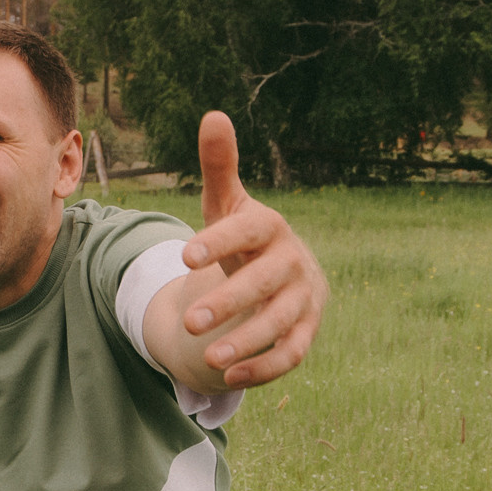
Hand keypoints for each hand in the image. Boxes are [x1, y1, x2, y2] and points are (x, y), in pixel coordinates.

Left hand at [179, 111, 327, 386]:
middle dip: (229, 302)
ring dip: (247, 342)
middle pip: (265, 283)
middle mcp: (292, 262)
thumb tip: (213, 114)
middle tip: (190, 320)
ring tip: (209, 358)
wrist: (281, 273)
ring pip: (281, 323)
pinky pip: (291, 354)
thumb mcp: (226, 205)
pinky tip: (229, 375)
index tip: (184, 256)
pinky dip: (263, 367)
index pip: (248, 230)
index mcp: (269, 228)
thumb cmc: (243, 238)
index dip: (219, 242)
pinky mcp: (306, 331)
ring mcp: (303, 299)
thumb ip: (218, 166)